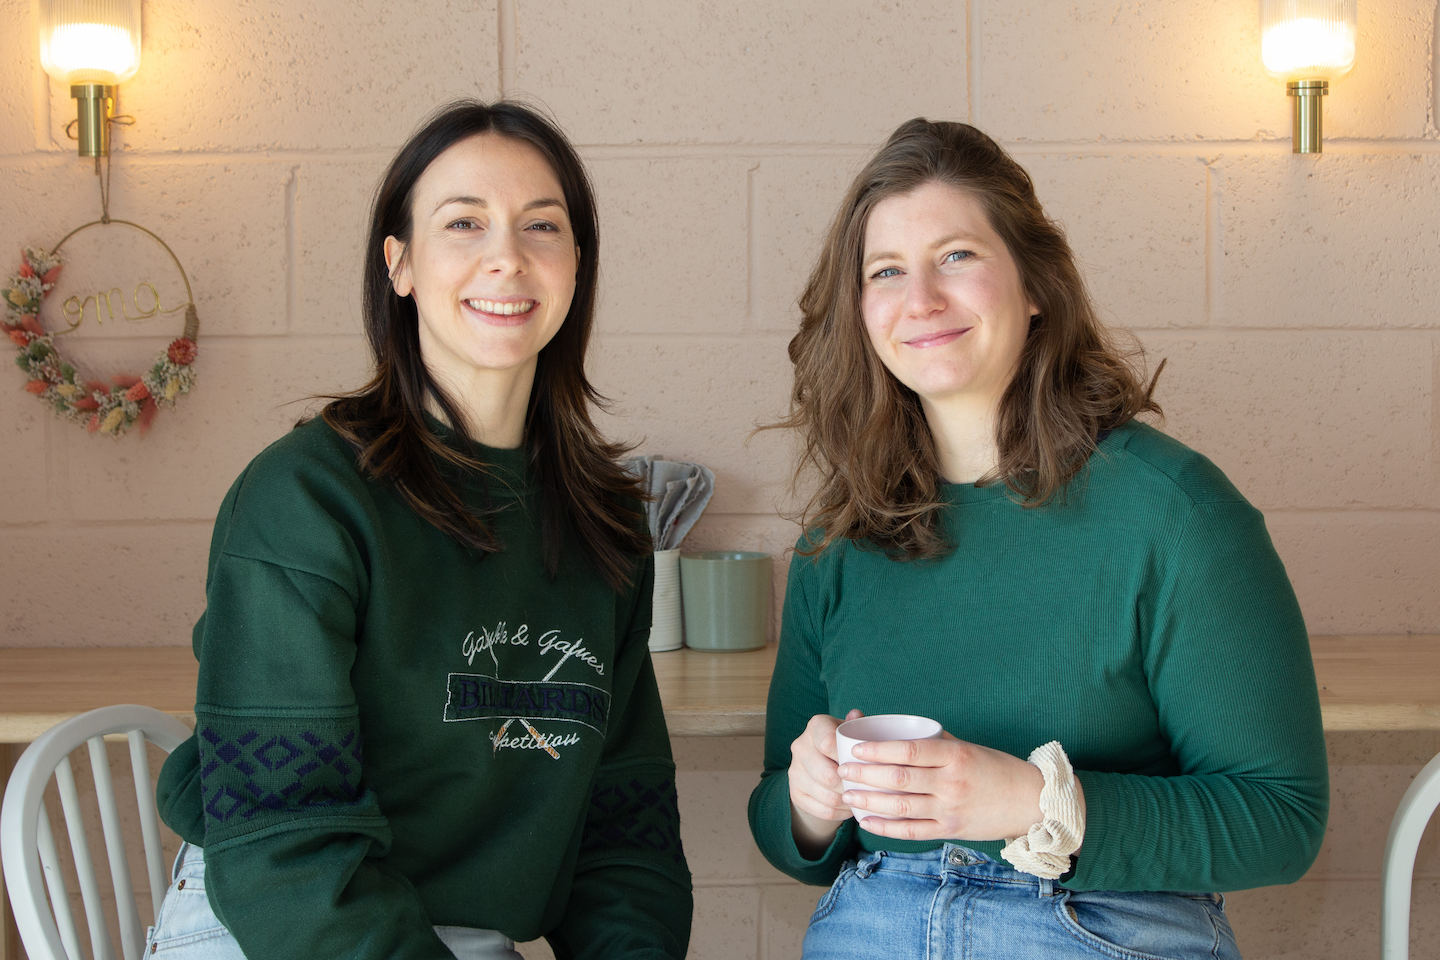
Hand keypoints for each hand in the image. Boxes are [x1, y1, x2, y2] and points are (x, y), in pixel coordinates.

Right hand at [788, 709, 863, 857]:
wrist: (822, 766)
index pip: (828, 742)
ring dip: (848, 802)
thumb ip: (858, 725)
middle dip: (851, 786)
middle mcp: (800, 746)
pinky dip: (840, 812)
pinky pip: (822, 810)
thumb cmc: (845, 744)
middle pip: (827, 775)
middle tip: (867, 790)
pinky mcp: (795, 793)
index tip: (864, 765)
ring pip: (827, 796)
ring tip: (862, 800)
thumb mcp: (852, 732)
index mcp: (816, 726)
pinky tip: (851, 808)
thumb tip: (856, 715)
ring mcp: (795, 772)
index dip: (848, 757)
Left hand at [838, 734, 1079, 841]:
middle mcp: (951, 784)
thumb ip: (936, 743)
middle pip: (898, 779)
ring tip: (848, 796)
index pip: (908, 751)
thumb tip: (898, 734)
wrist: (1029, 802)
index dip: (878, 749)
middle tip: (843, 771)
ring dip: (869, 802)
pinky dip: (886, 828)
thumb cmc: (996, 769)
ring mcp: (950, 810)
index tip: (856, 748)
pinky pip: (911, 832)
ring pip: (901, 807)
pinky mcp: (950, 831)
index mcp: (955, 756)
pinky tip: (867, 821)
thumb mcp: (968, 748)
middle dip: (865, 775)